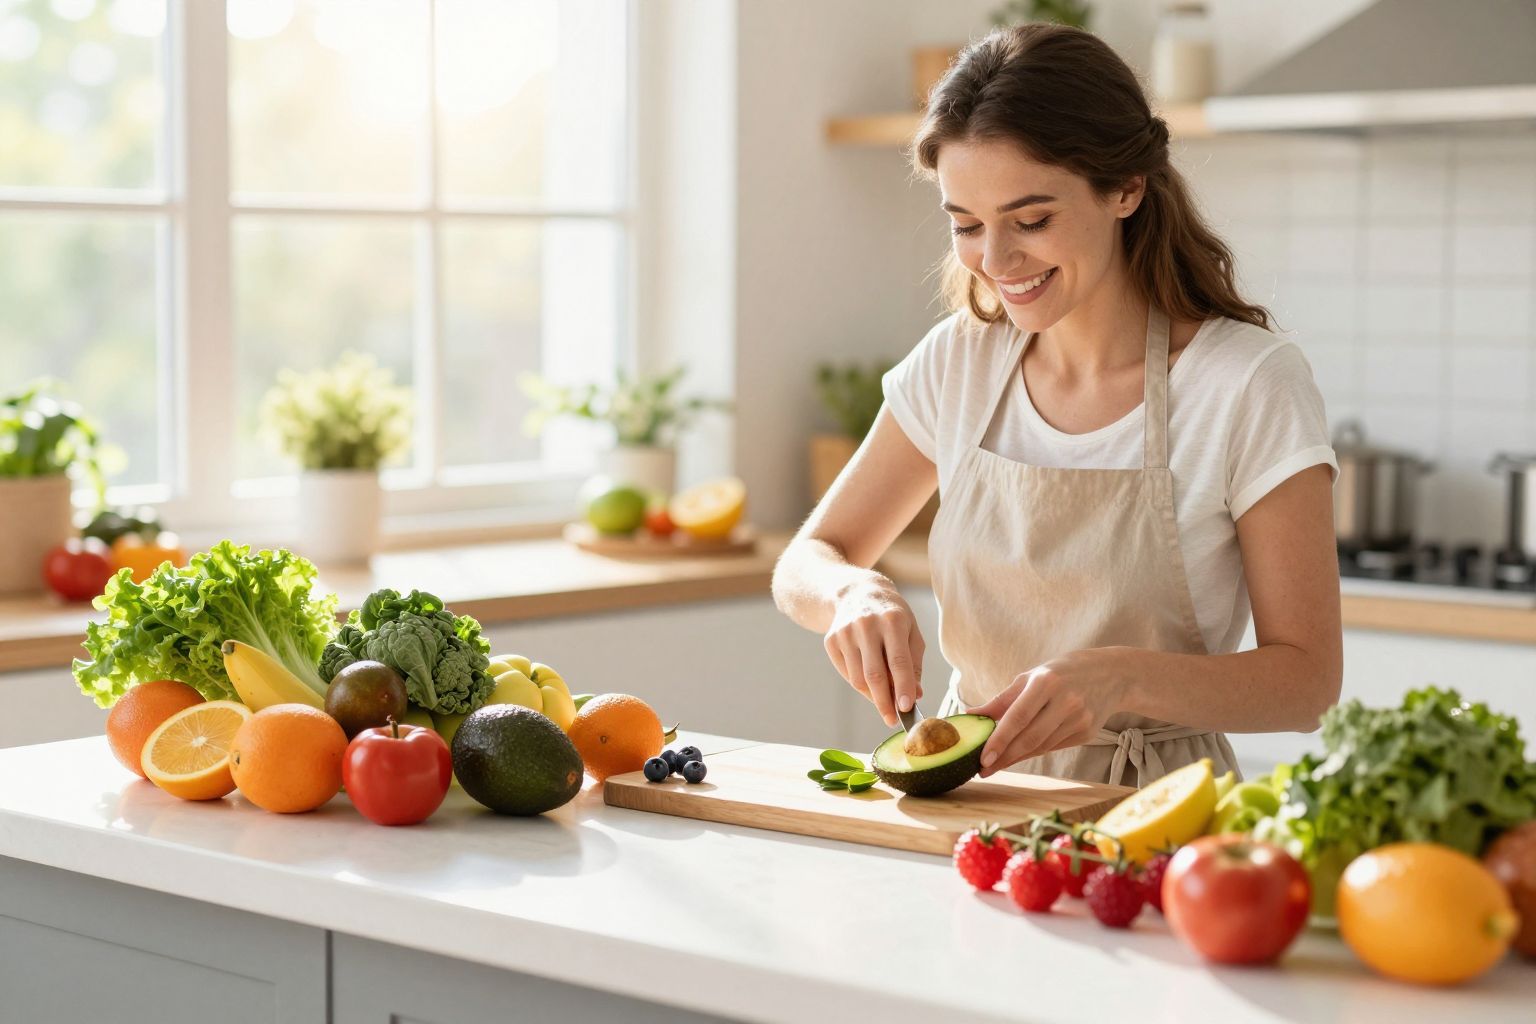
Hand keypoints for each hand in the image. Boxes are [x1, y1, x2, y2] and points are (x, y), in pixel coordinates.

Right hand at [824, 575, 924, 727]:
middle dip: (885, 702)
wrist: (857, 593)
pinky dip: (860, 684)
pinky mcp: (831, 640)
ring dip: (873, 696)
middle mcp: (866, 625)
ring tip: (885, 702)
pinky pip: (847, 673)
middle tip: (893, 720)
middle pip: (875, 674)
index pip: (898, 661)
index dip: (903, 687)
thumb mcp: (911, 631)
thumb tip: (914, 696)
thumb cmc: (892, 616)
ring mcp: (845, 632)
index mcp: (892, 620)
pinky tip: (869, 683)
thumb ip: (914, 664)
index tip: (907, 708)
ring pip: (858, 678)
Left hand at [965, 648, 1128, 776]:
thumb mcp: (1031, 677)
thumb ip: (1002, 700)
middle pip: (1030, 738)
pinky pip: (1053, 747)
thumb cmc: (1061, 673)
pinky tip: (1019, 755)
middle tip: (983, 769)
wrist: (1111, 675)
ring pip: (1041, 746)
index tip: (983, 758)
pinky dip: (1034, 752)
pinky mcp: (1088, 733)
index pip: (1018, 716)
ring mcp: (1079, 719)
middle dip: (1004, 757)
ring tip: (996, 764)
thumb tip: (971, 716)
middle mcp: (1066, 701)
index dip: (1000, 740)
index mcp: (1047, 682)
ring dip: (1016, 758)